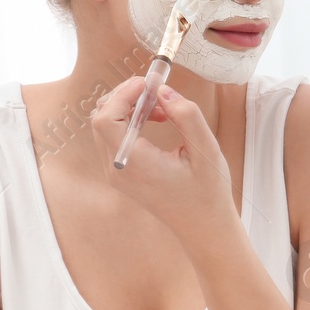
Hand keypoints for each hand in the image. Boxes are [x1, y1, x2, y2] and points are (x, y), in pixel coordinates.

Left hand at [90, 76, 237, 239]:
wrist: (203, 226)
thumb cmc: (208, 192)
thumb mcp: (206, 150)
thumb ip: (186, 116)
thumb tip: (164, 91)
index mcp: (135, 165)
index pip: (106, 119)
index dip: (123, 94)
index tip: (150, 83)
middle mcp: (117, 169)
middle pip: (101, 118)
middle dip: (126, 96)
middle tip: (158, 90)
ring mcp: (116, 172)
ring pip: (105, 125)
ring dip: (129, 107)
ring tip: (163, 107)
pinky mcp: (120, 173)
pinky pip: (114, 136)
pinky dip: (131, 120)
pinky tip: (158, 119)